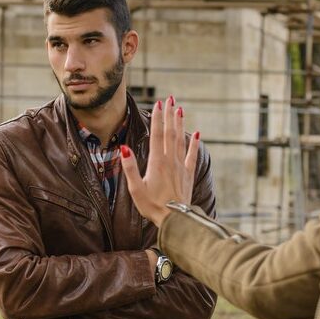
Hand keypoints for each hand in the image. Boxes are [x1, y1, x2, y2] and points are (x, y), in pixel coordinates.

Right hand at [120, 95, 199, 226]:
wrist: (175, 220)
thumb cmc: (152, 206)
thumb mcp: (135, 189)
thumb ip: (130, 168)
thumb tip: (123, 148)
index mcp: (156, 162)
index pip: (156, 135)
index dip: (157, 119)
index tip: (158, 104)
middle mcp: (170, 161)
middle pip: (169, 133)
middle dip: (169, 115)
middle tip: (170, 98)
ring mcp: (181, 167)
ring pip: (180, 140)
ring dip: (180, 124)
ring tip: (180, 109)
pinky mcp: (188, 175)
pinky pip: (192, 155)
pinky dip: (194, 143)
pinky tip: (196, 133)